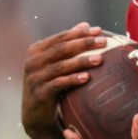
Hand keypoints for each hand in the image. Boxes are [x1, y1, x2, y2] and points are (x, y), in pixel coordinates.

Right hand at [21, 23, 106, 138]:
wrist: (36, 114)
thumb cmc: (50, 83)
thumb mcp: (55, 63)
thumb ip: (68, 44)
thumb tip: (86, 24)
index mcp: (36, 51)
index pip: (61, 37)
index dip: (80, 33)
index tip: (99, 30)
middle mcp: (33, 62)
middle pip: (62, 49)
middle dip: (84, 43)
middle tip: (104, 42)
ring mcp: (35, 78)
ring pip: (61, 66)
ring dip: (81, 61)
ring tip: (99, 59)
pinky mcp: (40, 93)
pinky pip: (58, 84)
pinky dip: (72, 80)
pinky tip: (87, 78)